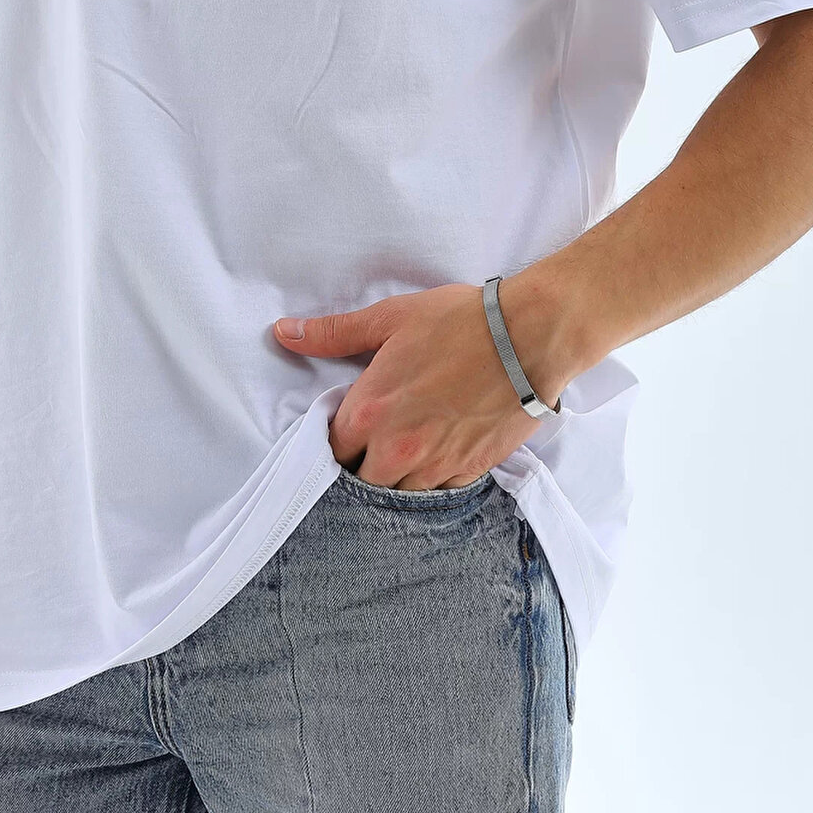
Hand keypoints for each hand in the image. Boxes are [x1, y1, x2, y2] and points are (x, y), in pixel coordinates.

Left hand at [272, 279, 565, 487]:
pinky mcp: (469, 472)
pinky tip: (438, 450)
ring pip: (397, 493)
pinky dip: (431, 478)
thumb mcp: (390, 318)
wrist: (529, 338)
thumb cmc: (460, 322)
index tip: (347, 423)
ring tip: (407, 446)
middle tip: (375, 436)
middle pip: (360, 480)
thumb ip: (334, 333)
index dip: (335, 437)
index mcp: (369, 413)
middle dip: (362, 462)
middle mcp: (397, 450)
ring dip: (395, 476)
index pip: (330, 449)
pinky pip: (437, 492)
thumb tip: (284, 333)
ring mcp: (435, 467)